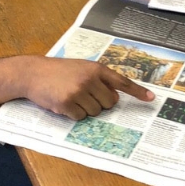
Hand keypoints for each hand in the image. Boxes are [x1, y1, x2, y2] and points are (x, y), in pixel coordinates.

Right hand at [26, 58, 154, 119]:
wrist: (33, 73)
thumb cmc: (59, 71)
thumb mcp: (82, 67)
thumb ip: (98, 78)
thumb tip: (114, 98)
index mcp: (96, 68)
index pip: (121, 81)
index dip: (137, 91)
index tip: (151, 99)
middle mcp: (90, 79)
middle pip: (110, 103)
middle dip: (101, 103)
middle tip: (86, 96)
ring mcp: (79, 91)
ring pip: (96, 112)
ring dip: (85, 109)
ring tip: (71, 96)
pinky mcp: (67, 103)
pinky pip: (81, 117)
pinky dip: (74, 114)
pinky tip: (64, 103)